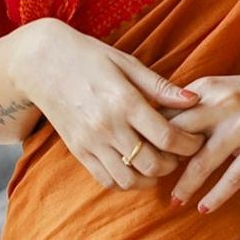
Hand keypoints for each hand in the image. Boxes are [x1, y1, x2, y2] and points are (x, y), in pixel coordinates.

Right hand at [7, 18, 204, 189]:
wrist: (42, 64)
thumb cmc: (90, 57)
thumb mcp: (127, 63)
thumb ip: (160, 86)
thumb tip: (194, 100)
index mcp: (124, 102)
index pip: (167, 137)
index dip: (189, 144)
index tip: (196, 140)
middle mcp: (107, 127)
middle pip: (152, 164)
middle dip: (174, 163)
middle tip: (180, 153)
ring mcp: (91, 143)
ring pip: (130, 180)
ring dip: (151, 177)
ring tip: (159, 162)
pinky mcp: (78, 152)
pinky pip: (107, 180)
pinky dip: (127, 182)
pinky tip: (136, 167)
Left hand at [163, 74, 239, 214]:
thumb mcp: (215, 89)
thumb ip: (187, 104)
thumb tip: (150, 126)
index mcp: (207, 89)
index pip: (170, 114)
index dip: (154, 137)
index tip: (144, 156)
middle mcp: (224, 105)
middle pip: (181, 136)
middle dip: (164, 161)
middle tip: (152, 179)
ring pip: (204, 162)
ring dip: (186, 185)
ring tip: (174, 201)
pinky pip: (233, 178)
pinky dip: (216, 196)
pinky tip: (203, 208)